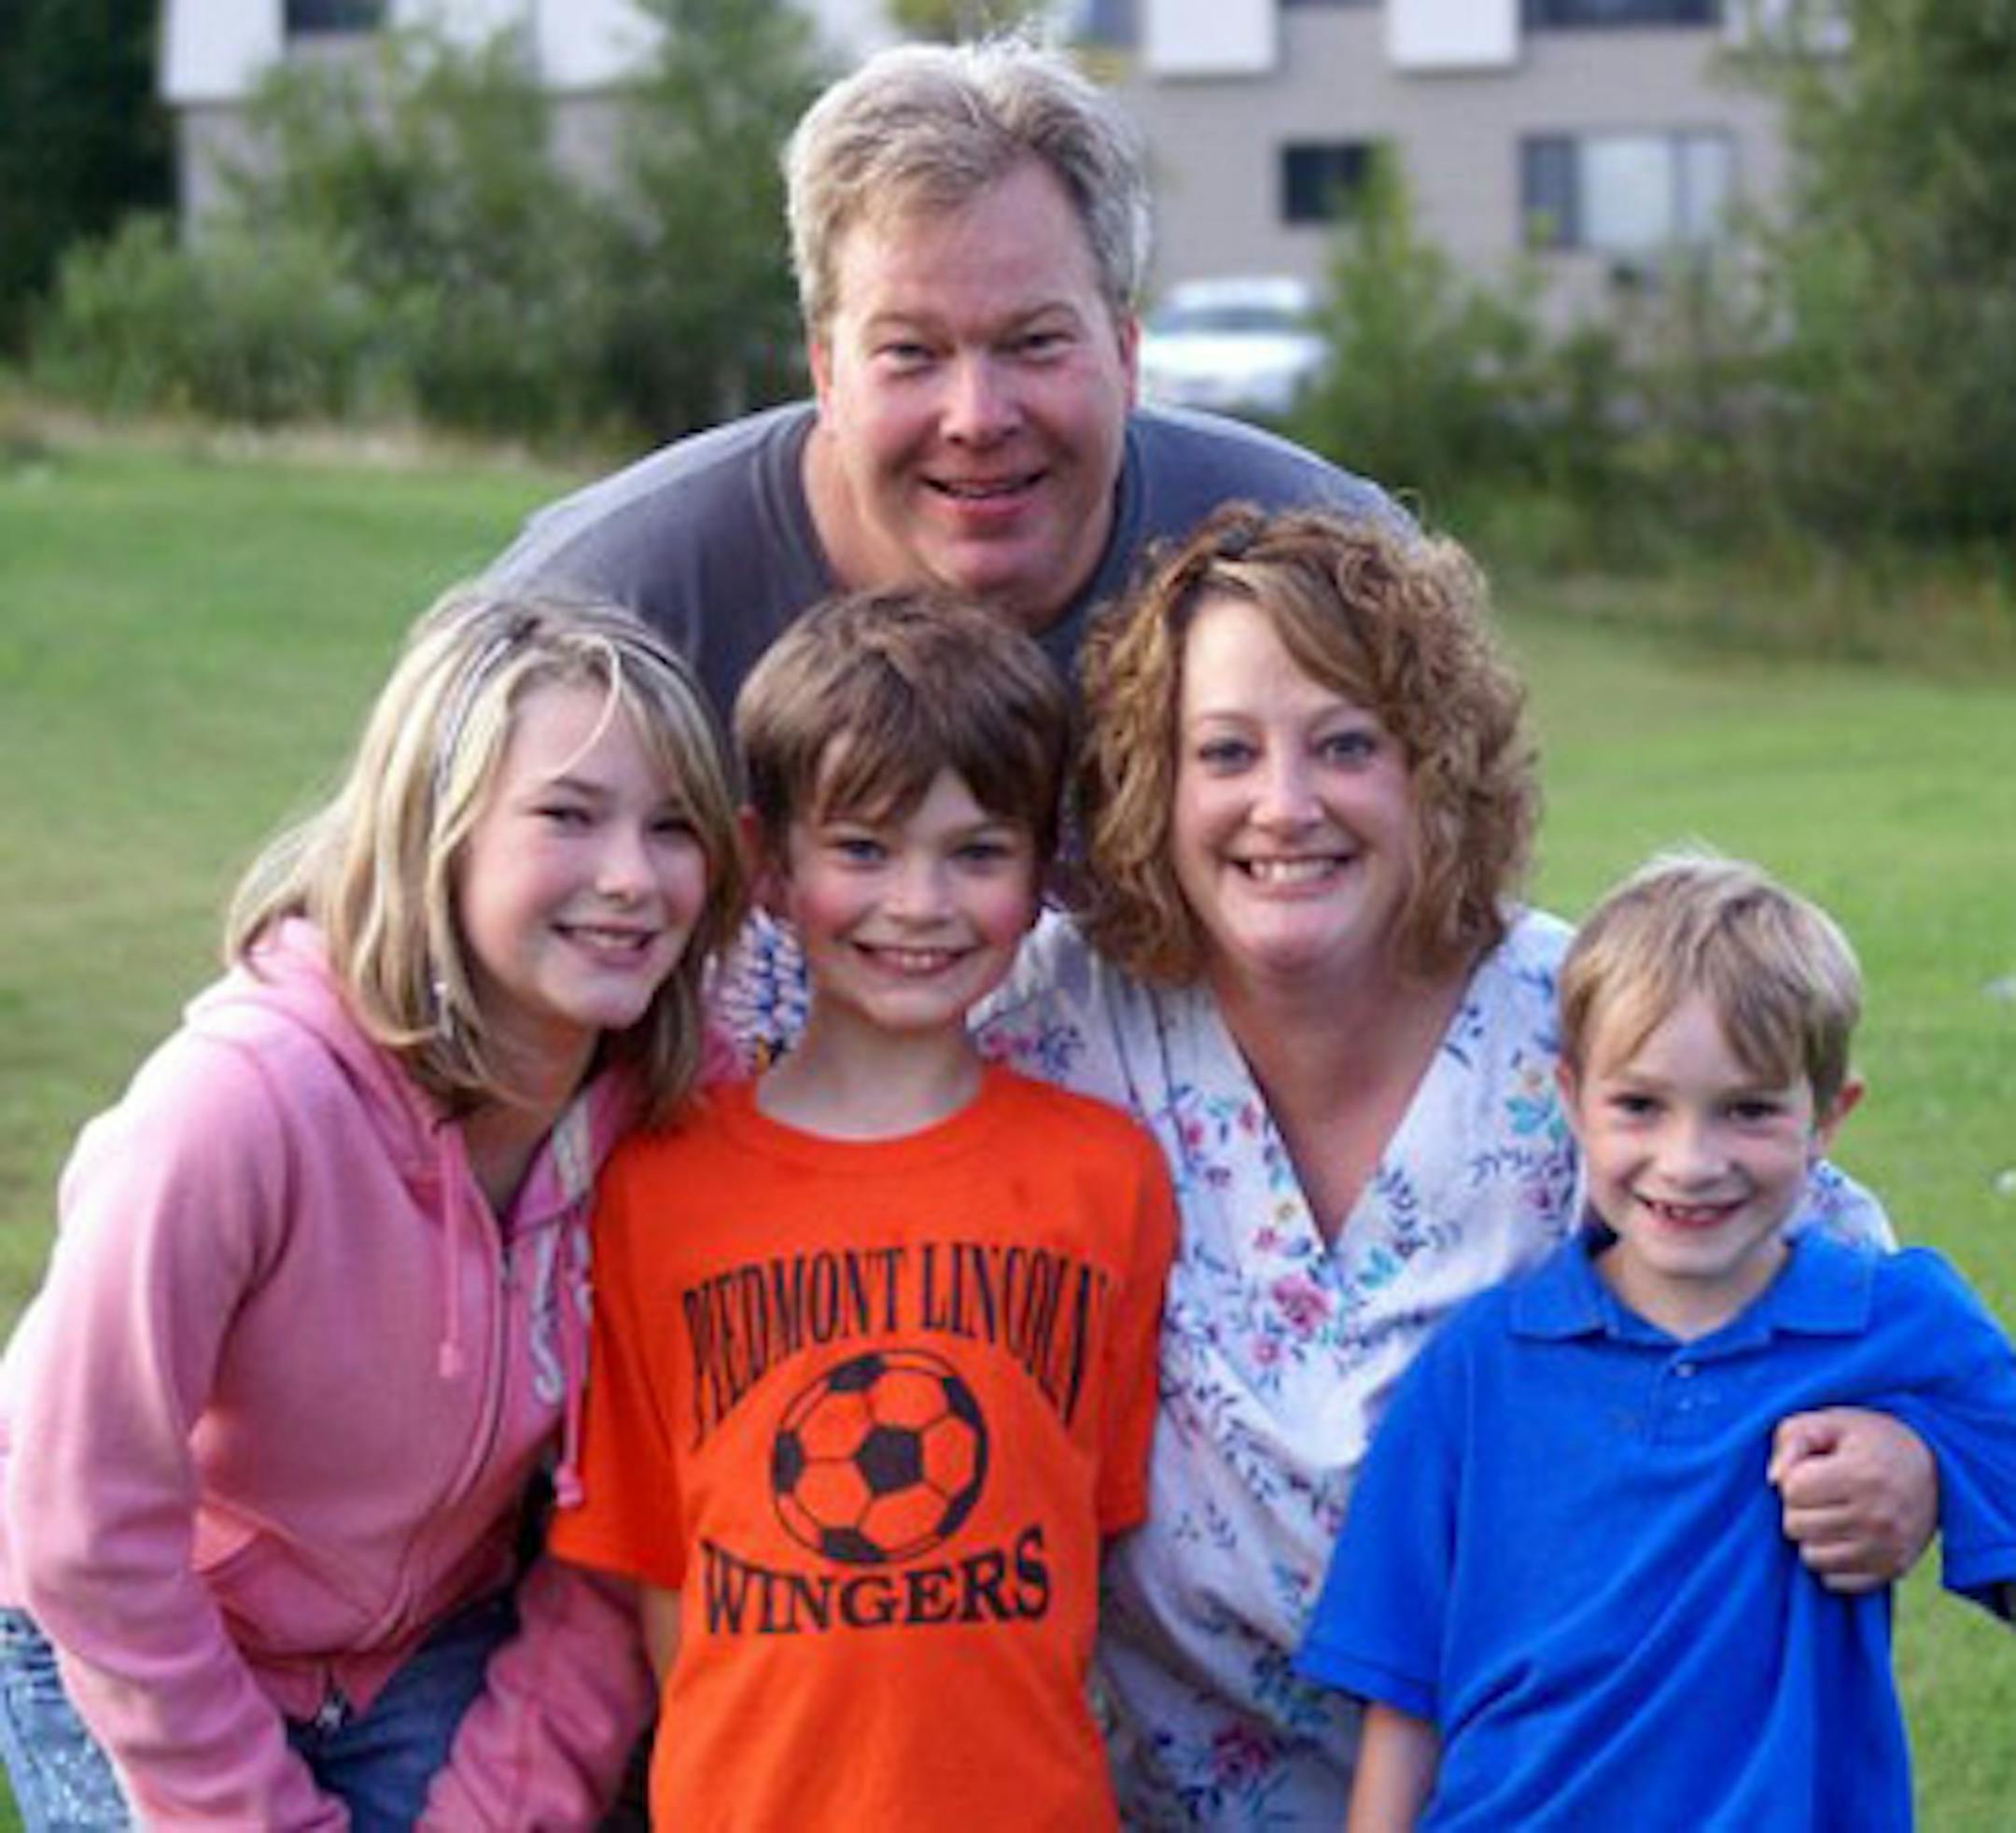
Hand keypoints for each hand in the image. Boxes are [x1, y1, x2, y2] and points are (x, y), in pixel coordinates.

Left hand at [1768, 1408, 1936, 1592]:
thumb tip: (1773, 1481)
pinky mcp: (1895, 1570)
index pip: (1791, 1491)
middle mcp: (1878, 1518)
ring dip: (1812, 1535)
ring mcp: (1888, 1549)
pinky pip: (1835, 1582)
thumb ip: (1791, 1441)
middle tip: (1822, 1492)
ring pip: (1811, 1557)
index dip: (1794, 1477)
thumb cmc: (1871, 1440)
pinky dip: (1831, 1562)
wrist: (1936, 1465)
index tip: (1815, 1468)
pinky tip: (1845, 1537)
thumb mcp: (1830, 1422)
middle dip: (1798, 1507)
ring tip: (1832, 1513)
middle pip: (1795, 1526)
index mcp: (1862, 1476)